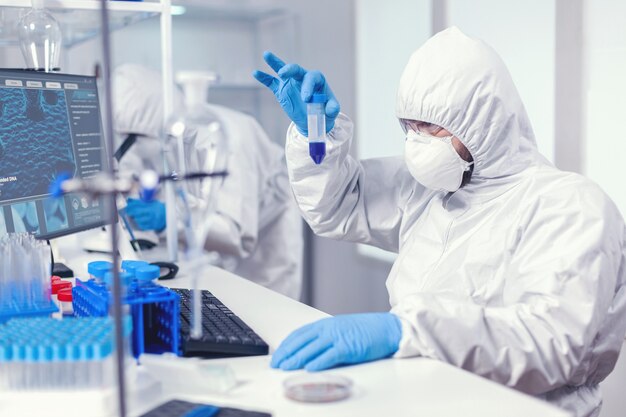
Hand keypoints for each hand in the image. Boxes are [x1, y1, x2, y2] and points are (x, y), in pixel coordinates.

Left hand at [125, 198, 165, 231]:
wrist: (169, 216)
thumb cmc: (159, 208)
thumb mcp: (152, 202)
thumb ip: (142, 202)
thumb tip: (130, 200)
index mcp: (152, 206)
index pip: (138, 204)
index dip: (131, 205)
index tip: (127, 206)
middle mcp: (152, 213)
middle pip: (137, 212)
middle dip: (131, 212)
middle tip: (129, 211)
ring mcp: (152, 220)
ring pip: (138, 220)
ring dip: (136, 218)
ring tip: (137, 216)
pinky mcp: (153, 226)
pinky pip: (142, 226)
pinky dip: (140, 223)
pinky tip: (141, 221)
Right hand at [253, 51, 339, 135]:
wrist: (313, 118)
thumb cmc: (325, 111)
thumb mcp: (332, 111)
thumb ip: (333, 108)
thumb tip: (331, 110)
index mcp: (316, 80)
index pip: (311, 78)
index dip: (308, 87)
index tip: (306, 99)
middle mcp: (302, 77)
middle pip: (296, 69)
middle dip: (290, 70)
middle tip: (283, 74)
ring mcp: (290, 82)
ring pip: (282, 70)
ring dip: (274, 62)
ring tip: (266, 55)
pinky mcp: (281, 89)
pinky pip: (271, 82)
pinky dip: (264, 77)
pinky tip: (255, 73)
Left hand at [271, 313, 401, 371]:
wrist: (386, 328)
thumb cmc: (365, 330)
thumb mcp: (340, 329)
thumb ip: (325, 338)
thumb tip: (309, 352)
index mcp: (326, 324)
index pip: (300, 334)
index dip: (286, 345)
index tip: (277, 354)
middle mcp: (329, 329)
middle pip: (302, 341)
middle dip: (287, 353)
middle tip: (276, 364)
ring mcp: (338, 337)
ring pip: (312, 349)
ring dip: (297, 359)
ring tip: (286, 367)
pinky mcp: (349, 347)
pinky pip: (330, 355)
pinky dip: (318, 362)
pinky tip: (309, 368)